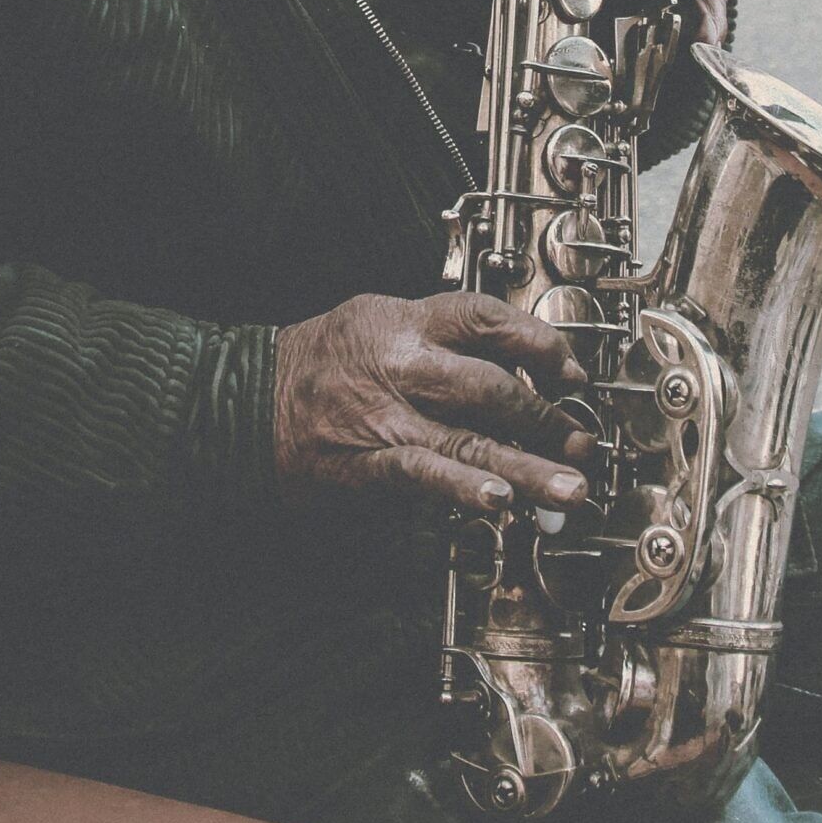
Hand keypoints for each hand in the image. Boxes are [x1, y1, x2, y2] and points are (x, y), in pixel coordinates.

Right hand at [273, 292, 597, 512]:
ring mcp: (384, 416)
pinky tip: (496, 503)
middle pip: (491, 385)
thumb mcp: (376, 321)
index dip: (539, 343)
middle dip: (545, 417)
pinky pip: (421, 475)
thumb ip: (438, 337)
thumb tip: (511, 362)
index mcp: (406, 320)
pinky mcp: (365, 462)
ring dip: (526, 468)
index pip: (486, 318)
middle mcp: (401, 364)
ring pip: (468, 439)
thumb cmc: (317, 362)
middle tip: (580, 442)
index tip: (571, 371)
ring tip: (569, 487)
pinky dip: (460, 490)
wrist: (241, 402)